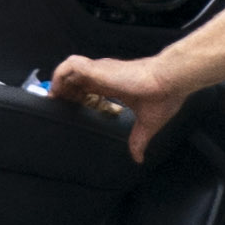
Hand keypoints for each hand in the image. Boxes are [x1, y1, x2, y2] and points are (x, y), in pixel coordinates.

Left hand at [45, 45, 191, 161]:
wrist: (169, 81)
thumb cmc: (162, 95)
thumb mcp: (147, 123)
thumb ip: (139, 139)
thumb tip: (139, 158)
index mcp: (114, 85)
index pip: (90, 87)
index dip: (78, 96)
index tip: (72, 108)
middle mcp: (105, 75)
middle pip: (76, 79)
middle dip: (65, 91)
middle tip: (58, 106)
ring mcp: (100, 70)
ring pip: (70, 70)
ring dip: (60, 82)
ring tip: (54, 99)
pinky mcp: (97, 69)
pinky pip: (70, 66)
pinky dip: (60, 75)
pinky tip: (57, 90)